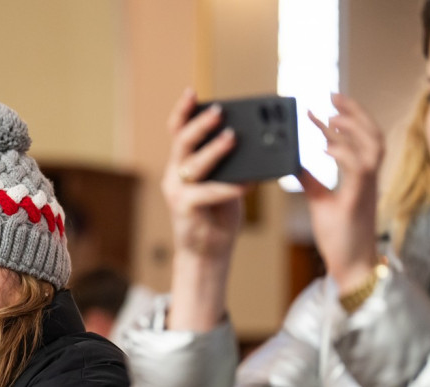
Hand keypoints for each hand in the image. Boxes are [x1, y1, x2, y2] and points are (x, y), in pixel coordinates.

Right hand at [163, 88, 247, 330]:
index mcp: (182, 163)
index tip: (192, 91)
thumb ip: (231, 163)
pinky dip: (228, 188)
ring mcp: (177, 192)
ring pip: (192, 165)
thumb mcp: (225, 181)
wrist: (207, 252)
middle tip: (220, 111)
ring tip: (233, 138)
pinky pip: (207, 194)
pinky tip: (246, 184)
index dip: (183, 111)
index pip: (177, 131)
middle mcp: (175, 174)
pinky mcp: (185, 210)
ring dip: (213, 150)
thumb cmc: (218, 214)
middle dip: (200, 124)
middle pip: (182, 142)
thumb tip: (254, 139)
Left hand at [297, 93, 383, 290]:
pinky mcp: (357, 200)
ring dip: (352, 126)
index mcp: (361, 177)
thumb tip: (293, 162)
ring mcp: (366, 188)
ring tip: (330, 114)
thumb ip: (310, 180)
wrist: (350, 265)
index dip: (345, 118)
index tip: (325, 105)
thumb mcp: (319, 201)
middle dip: (354, 111)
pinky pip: (358, 169)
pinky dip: (342, 153)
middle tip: (332, 95)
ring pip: (371, 146)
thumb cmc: (339, 235)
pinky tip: (325, 146)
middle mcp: (369, 178)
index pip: (360, 138)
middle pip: (372, 134)